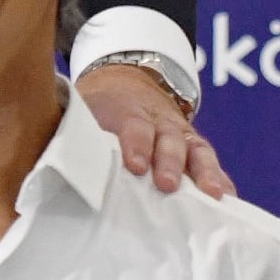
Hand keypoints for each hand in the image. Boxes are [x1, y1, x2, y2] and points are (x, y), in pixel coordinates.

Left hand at [79, 62, 229, 198]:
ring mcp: (179, 133)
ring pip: (195, 149)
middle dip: (170, 163)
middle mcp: (159, 122)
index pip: (134, 126)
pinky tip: (227, 198)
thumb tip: (52, 173)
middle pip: (168, 140)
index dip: (136, 145)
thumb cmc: (100, 110)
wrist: (125, 81)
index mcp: (127, 112)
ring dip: (203, 172)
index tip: (135, 167)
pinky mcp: (194, 146)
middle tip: (168, 185)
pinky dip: (220, 178)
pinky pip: (209, 161)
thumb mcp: (85, 114)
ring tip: (211, 194)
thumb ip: (76, 140)